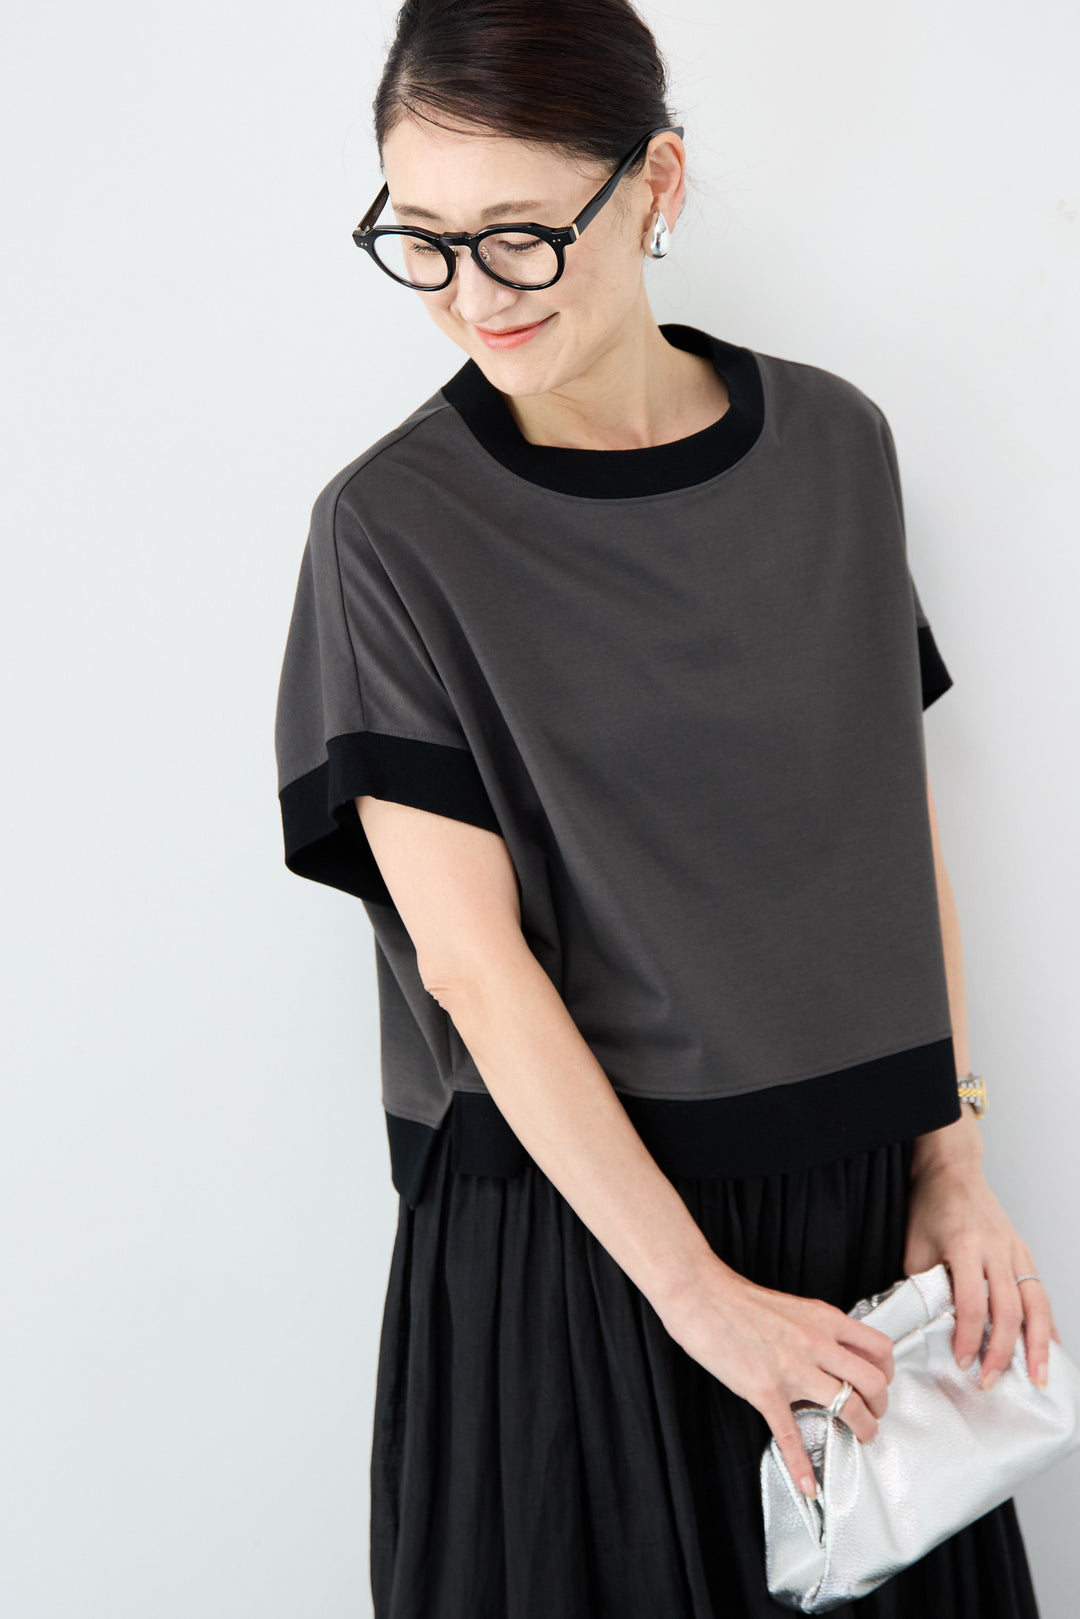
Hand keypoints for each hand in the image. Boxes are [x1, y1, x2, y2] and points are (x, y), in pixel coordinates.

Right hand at [657, 1260, 895, 1501]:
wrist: (701, 1295)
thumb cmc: (739, 1299)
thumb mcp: (794, 1306)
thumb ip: (818, 1329)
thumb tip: (834, 1352)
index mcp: (823, 1319)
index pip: (878, 1348)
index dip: (888, 1372)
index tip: (882, 1384)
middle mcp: (815, 1343)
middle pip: (873, 1381)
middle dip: (881, 1406)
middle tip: (874, 1415)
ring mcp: (792, 1368)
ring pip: (848, 1406)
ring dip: (863, 1429)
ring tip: (860, 1437)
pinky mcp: (765, 1390)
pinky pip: (790, 1435)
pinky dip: (802, 1464)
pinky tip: (807, 1482)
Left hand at [904, 1141, 1060, 1389]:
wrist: (952, 1169)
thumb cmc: (931, 1205)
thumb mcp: (915, 1245)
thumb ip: (923, 1284)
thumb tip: (924, 1325)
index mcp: (966, 1246)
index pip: (972, 1303)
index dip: (969, 1337)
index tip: (962, 1361)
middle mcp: (996, 1249)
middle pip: (1008, 1309)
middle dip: (1001, 1351)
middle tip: (991, 1381)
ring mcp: (1015, 1250)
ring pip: (1035, 1304)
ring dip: (1037, 1345)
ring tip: (1037, 1378)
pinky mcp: (1024, 1251)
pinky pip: (1041, 1292)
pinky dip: (1047, 1323)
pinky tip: (1050, 1348)